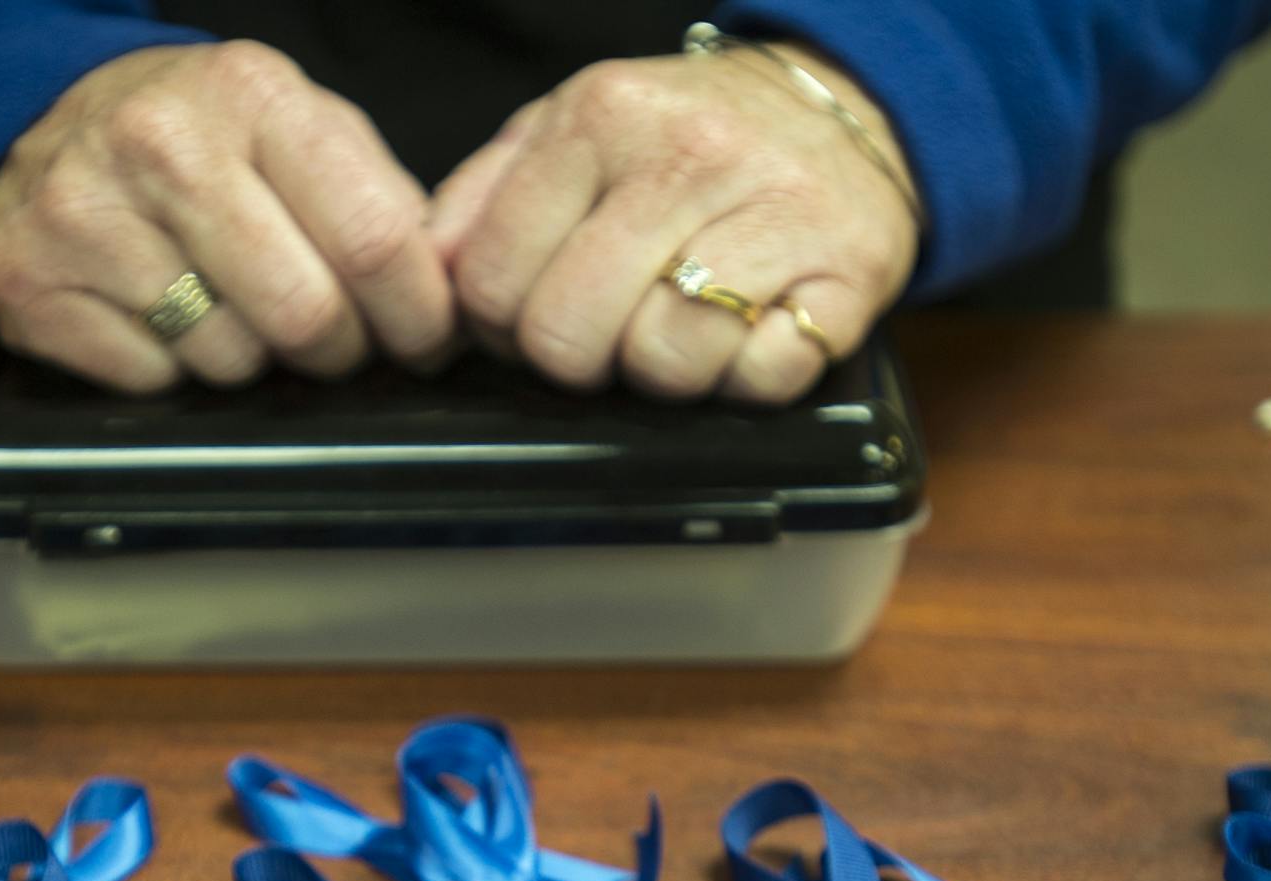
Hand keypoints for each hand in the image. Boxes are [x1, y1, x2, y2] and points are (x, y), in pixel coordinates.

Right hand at [0, 41, 452, 393]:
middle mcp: (162, 146)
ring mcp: (85, 216)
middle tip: (334, 343)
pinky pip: (153, 381)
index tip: (426, 342)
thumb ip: (376, 199)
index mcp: (252, 95)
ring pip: (230, 360)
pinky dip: (172, 369)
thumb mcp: (292, 127)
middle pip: (306, 315)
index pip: (376, 237)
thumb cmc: (194, 139)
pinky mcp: (30, 286)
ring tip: (229, 306)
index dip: (418, 314)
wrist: (37, 124)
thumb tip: (443, 300)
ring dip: (251, 358)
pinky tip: (158, 315)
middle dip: (339, 351)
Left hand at [428, 45, 919, 402]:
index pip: (491, 281)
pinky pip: (758, 381)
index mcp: (601, 117)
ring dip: (663, 373)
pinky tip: (749, 331)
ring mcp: (776, 213)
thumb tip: (422, 276)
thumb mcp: (572, 133)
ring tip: (683, 324)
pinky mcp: (848, 275)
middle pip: (567, 337)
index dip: (500, 327)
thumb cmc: (688, 140)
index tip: (534, 314)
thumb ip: (484, 198)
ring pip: (661, 364)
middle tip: (611, 328)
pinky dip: (744, 381)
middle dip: (578, 358)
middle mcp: (689, 156)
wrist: (845, 109)